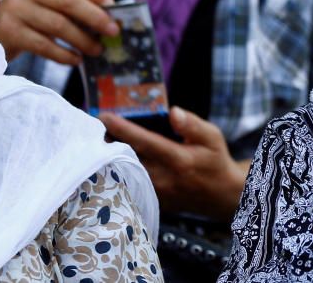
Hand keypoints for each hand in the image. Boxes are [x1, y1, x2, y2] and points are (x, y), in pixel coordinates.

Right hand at [0, 0, 118, 63]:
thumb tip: (112, 20)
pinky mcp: (8, 31)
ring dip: (82, 40)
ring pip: (57, 24)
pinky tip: (76, 60)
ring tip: (97, 50)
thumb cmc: (36, 17)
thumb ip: (79, 4)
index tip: (113, 8)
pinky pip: (42, 44)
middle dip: (94, 17)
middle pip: (68, 0)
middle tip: (112, 32)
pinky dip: (63, 54)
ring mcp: (15, 7)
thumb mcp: (53, 1)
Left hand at [101, 106, 248, 221]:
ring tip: (98, 137)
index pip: (144, 142)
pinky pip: (129, 181)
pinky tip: (112, 155)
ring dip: (110, 155)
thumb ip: (193, 124)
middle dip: (108, 140)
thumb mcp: (213, 137)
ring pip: (124, 171)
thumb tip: (173, 111)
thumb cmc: (214, 160)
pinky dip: (118, 167)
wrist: (219, 196)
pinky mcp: (151, 200)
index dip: (122, 129)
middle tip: (93, 123)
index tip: (104, 116)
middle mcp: (163, 178)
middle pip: (127, 158)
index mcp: (178, 160)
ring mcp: (155, 192)